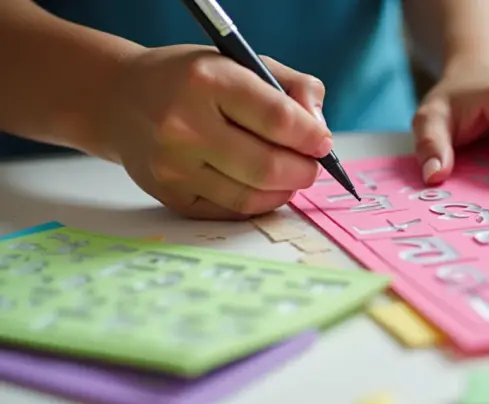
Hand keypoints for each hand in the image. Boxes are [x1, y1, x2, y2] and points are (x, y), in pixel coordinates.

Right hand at [103, 45, 330, 219]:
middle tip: (311, 166)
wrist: (121, 100)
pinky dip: (258, 202)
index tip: (322, 142)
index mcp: (207, 81)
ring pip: (252, 196)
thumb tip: (319, 128)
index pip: (277, 119)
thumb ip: (292, 86)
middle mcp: (184, 126)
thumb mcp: (241, 62)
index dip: (311, 136)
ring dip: (284, 190)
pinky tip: (263, 187)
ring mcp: (174, 166)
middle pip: (268, 166)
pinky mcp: (170, 196)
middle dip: (303, 171)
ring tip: (290, 176)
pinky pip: (231, 210)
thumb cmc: (190, 80)